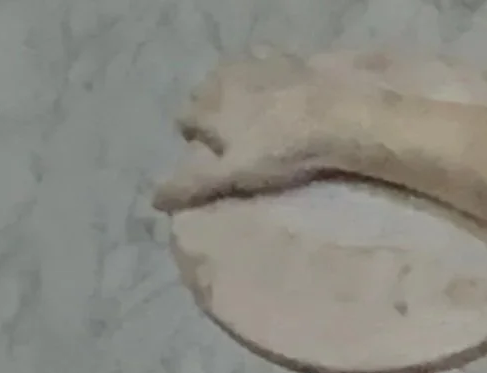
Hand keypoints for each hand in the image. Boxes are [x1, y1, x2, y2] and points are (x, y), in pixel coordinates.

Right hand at [154, 56, 365, 212]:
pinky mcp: (278, 58)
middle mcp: (218, 81)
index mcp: (205, 110)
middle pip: (203, 97)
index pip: (184, 122)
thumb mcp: (234, 175)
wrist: (330, 116)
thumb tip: (155, 200)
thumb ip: (195, 184)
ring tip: (256, 118)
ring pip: (227, 78)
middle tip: (234, 139)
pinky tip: (278, 93)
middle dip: (211, 114)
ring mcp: (247, 66)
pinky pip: (260, 62)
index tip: (211, 156)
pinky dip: (262, 75)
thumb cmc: (280, 153)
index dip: (195, 139)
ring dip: (233, 94)